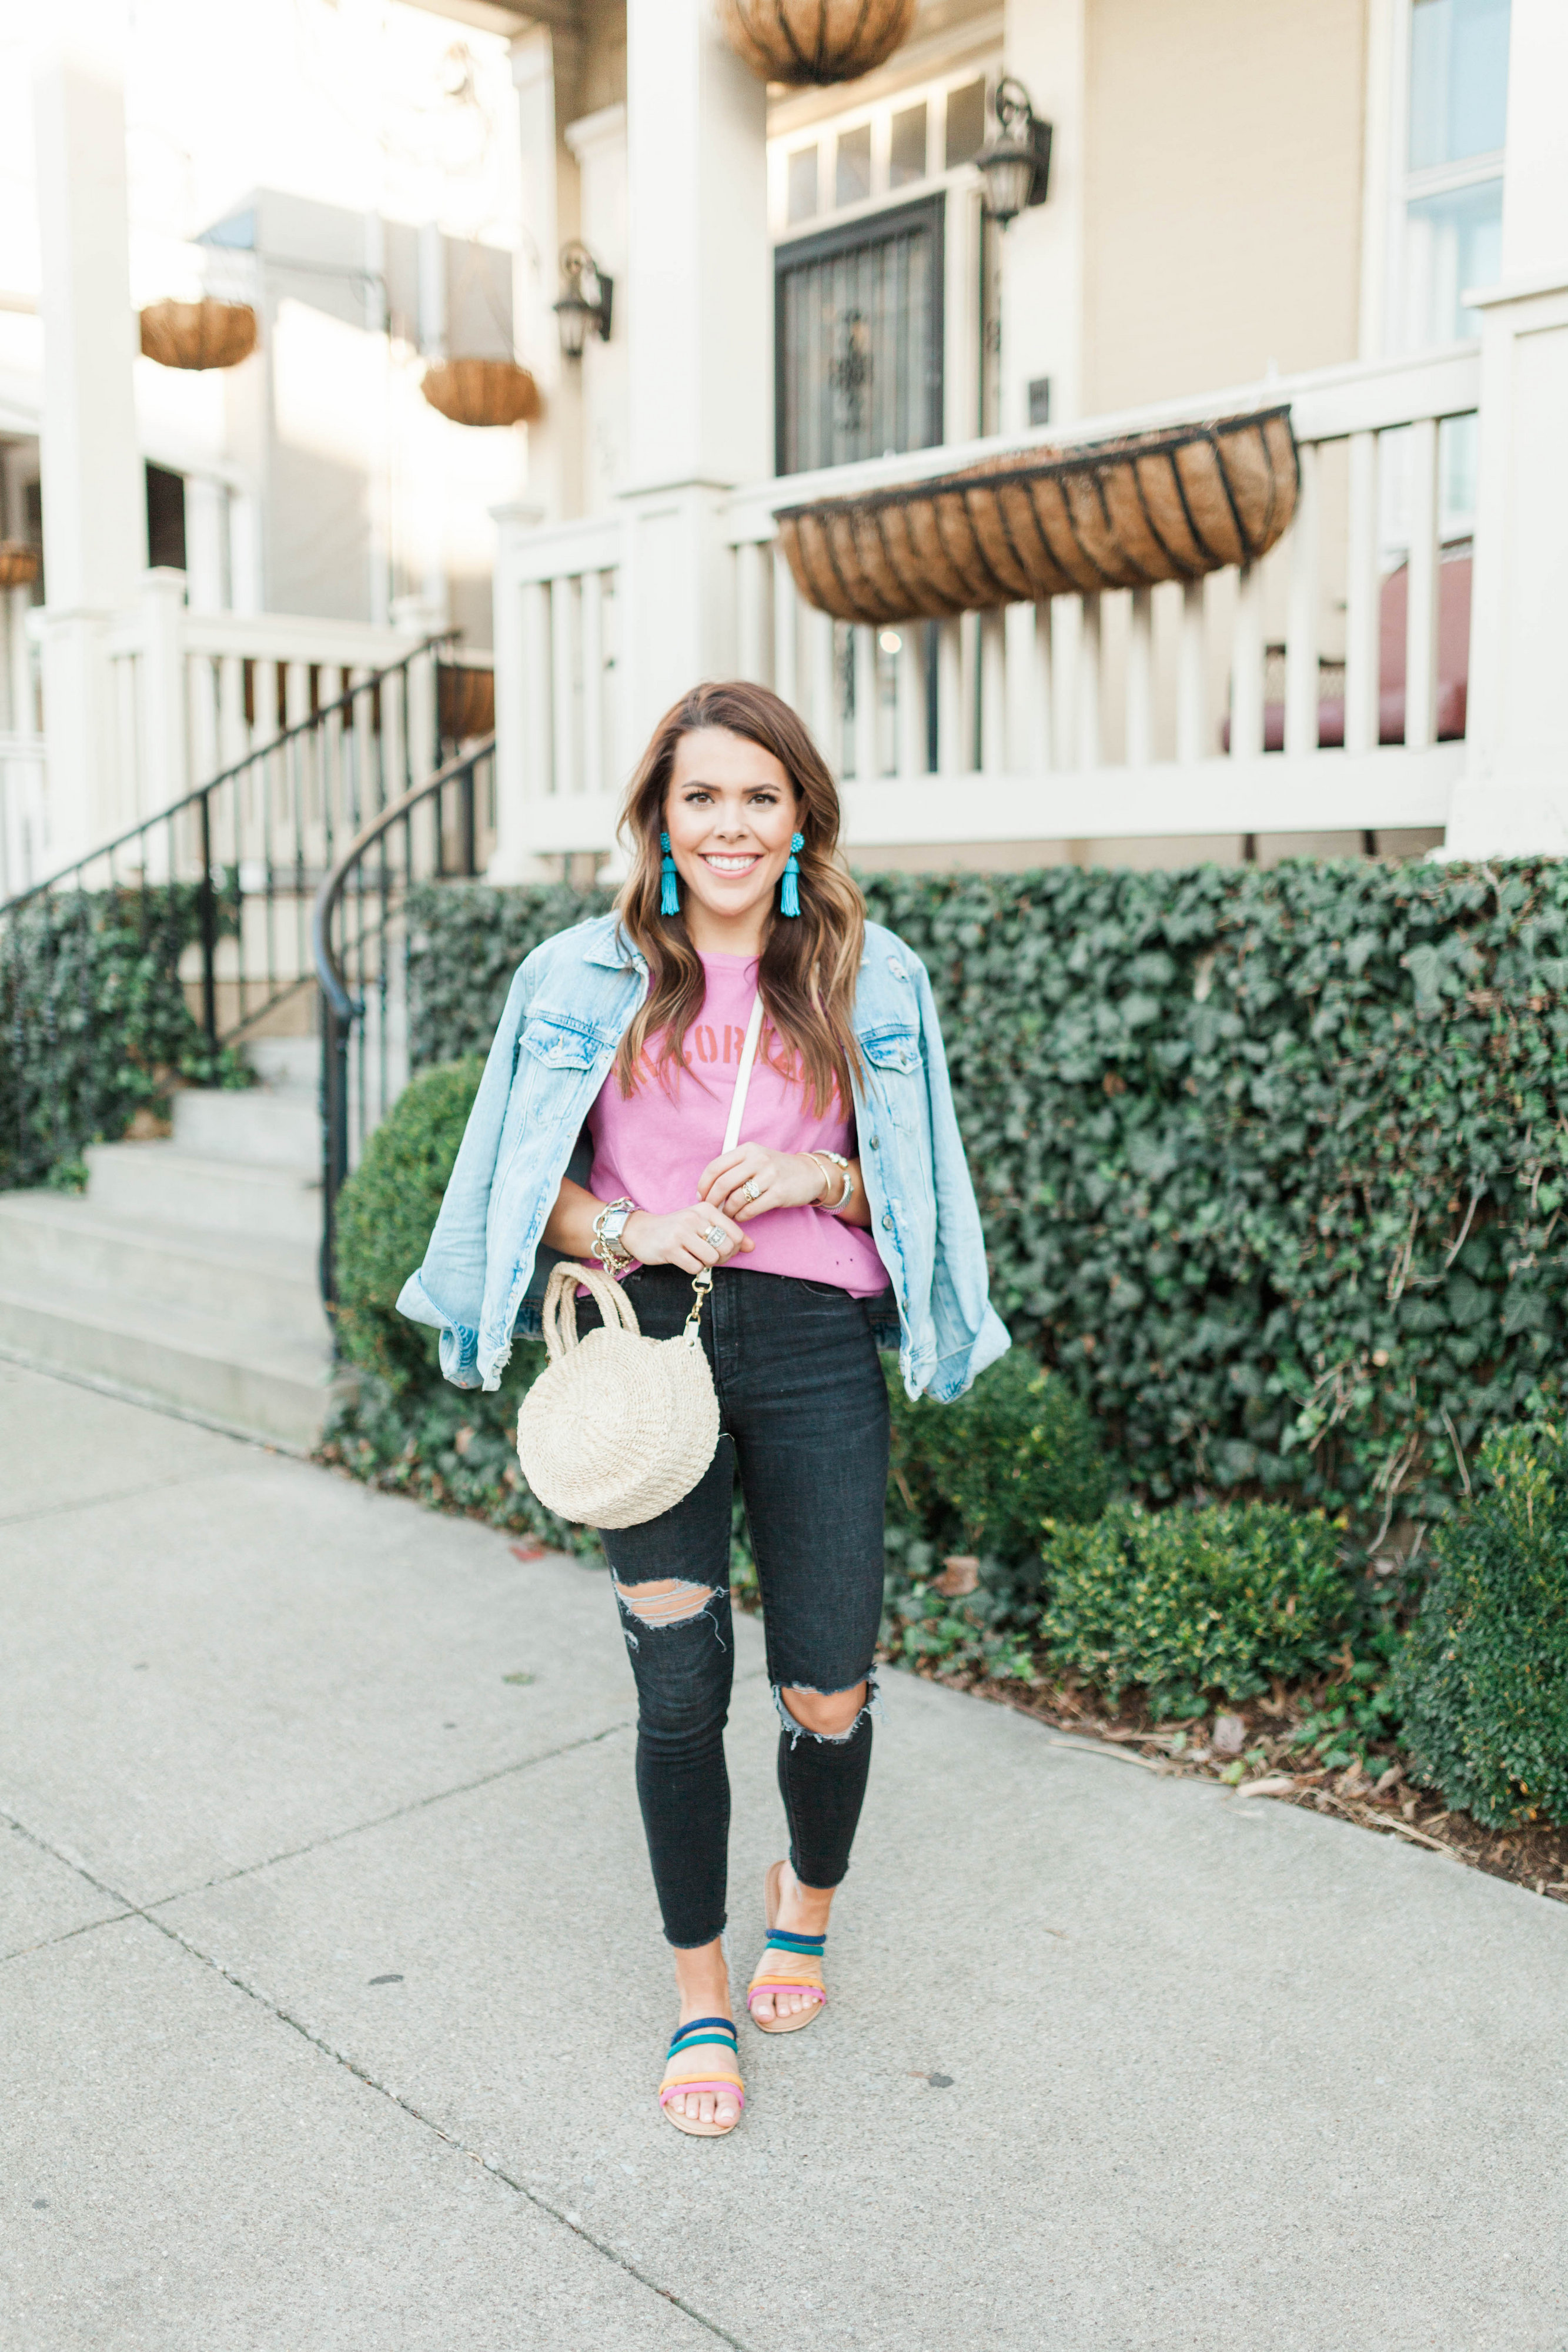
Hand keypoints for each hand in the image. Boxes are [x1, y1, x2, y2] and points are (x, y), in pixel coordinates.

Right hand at [622, 1203, 753, 1274]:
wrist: (640, 1231)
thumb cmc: (677, 1230)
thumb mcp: (703, 1226)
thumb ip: (728, 1235)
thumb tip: (751, 1247)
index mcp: (706, 1208)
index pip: (736, 1234)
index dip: (734, 1248)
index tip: (721, 1249)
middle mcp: (694, 1217)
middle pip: (726, 1247)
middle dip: (721, 1258)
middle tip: (709, 1257)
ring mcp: (681, 1232)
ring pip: (711, 1258)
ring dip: (706, 1264)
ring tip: (696, 1257)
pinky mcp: (670, 1248)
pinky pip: (695, 1267)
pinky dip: (693, 1268)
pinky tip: (684, 1260)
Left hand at [697, 1144, 828, 1222]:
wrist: (809, 1174)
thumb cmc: (776, 1169)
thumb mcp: (755, 1160)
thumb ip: (734, 1169)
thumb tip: (708, 1189)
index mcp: (748, 1150)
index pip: (715, 1167)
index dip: (703, 1184)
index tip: (701, 1196)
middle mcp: (758, 1159)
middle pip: (723, 1183)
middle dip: (713, 1200)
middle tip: (711, 1209)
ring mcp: (770, 1176)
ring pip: (736, 1198)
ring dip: (728, 1211)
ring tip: (729, 1214)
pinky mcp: (779, 1193)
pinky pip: (751, 1209)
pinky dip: (742, 1216)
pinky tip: (742, 1216)